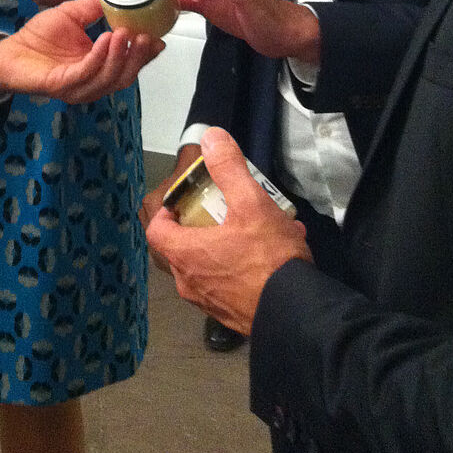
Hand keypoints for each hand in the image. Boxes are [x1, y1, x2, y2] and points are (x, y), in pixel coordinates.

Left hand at [0, 0, 163, 103]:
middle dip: (139, 57)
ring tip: (125, 33)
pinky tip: (106, 39)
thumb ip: (96, 6)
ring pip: (109, 78)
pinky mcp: (62, 85)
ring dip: (121, 56)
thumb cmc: (40, 37)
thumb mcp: (73, 14)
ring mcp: (78, 86)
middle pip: (125, 76)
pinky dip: (99, 56)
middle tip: (146, 36)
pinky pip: (86, 72)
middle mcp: (92, 81)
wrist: (10, 51)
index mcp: (99, 67)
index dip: (146, 54)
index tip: (159, 36)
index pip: (129, 64)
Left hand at [145, 127, 311, 334]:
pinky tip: (268, 258)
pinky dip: (236, 269)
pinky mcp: (229, 316)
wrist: (296, 315)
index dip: (165, 211)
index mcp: (185, 254)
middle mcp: (188, 281)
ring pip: (202, 268)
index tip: (183, 201)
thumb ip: (229, 168)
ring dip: (219, 247)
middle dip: (195, 227)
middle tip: (216, 212)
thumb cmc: (268, 259)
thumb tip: (210, 136)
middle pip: (177, 248)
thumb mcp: (251, 204)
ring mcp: (207, 302)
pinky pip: (224, 286)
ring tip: (250, 233)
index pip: (156, 229)